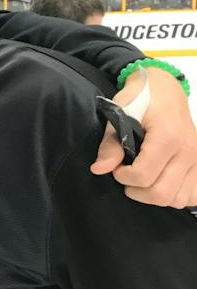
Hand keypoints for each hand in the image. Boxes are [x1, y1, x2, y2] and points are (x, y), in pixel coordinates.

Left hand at [91, 67, 196, 206]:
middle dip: (136, 191)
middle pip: (161, 193)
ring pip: (178, 199)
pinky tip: (161, 183)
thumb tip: (99, 169)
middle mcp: (188, 151)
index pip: (143, 175)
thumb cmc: (142, 97)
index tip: (116, 166)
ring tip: (142, 179)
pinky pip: (193, 195)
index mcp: (167, 137)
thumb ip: (111, 143)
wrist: (165, 89)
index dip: (122, 176)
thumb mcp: (120, 113)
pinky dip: (176, 196)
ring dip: (155, 196)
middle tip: (126, 175)